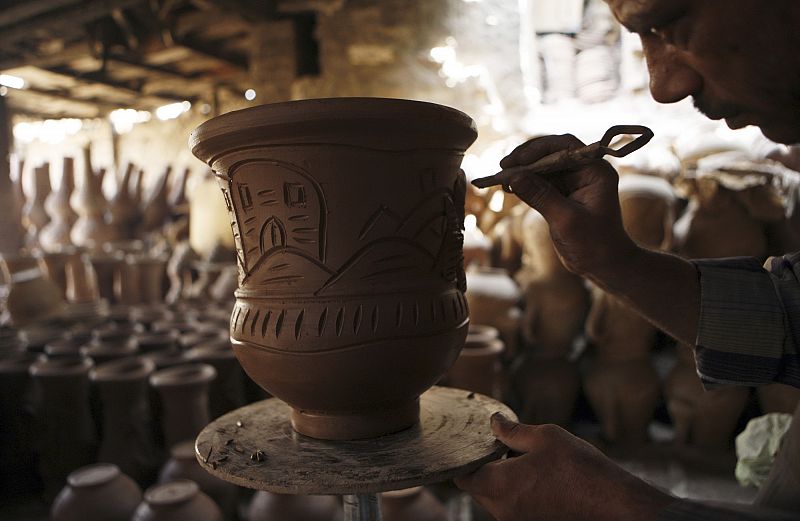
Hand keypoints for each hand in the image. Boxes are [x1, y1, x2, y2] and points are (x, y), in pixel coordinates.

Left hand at [454, 413, 672, 520]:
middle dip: (485, 468)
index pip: (463, 476)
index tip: (475, 444)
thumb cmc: (581, 468)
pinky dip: (517, 493)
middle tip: (502, 448)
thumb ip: (513, 430)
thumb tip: (494, 422)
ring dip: (501, 481)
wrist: (615, 505)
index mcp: (499, 485)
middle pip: (477, 489)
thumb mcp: (546, 437)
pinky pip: (513, 509)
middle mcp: (503, 510)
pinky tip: (538, 479)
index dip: (465, 459)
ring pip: (495, 500)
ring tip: (524, 462)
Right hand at [500, 134, 638, 278]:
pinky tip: (509, 187)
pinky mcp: (562, 193)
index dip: (538, 149)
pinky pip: (540, 181)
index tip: (515, 160)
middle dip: (526, 159)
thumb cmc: (594, 243)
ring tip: (501, 179)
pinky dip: (525, 183)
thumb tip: (514, 177)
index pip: (565, 147)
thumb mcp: (565, 219)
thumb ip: (540, 195)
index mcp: (595, 171)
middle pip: (551, 153)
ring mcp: (573, 182)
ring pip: (543, 167)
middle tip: (503, 167)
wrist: (604, 265)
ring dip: (523, 171)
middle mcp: (585, 171)